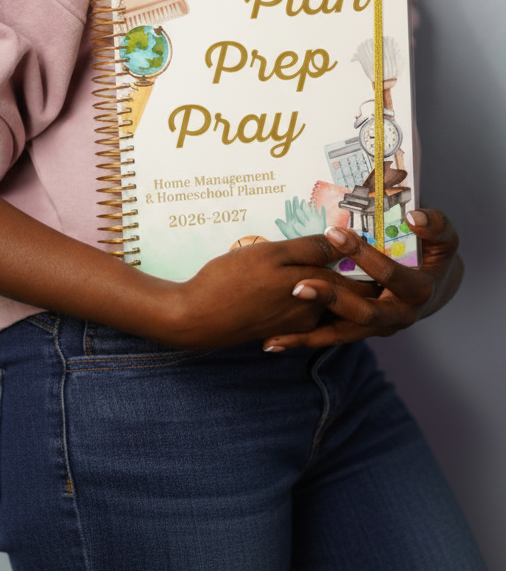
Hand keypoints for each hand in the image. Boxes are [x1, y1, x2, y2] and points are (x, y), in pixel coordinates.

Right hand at [165, 234, 356, 349]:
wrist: (197, 319)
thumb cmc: (231, 280)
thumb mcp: (271, 254)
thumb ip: (310, 249)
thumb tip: (342, 240)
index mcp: (316, 289)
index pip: (356, 274)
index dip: (366, 258)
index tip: (374, 245)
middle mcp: (313, 311)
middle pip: (345, 293)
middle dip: (356, 276)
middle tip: (363, 258)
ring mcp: (296, 324)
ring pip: (324, 302)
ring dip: (329, 287)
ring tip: (326, 266)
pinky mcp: (280, 329)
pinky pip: (303, 311)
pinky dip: (307, 299)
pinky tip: (295, 287)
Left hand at [261, 208, 462, 351]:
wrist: (436, 287)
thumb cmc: (434, 255)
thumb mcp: (443, 237)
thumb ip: (435, 224)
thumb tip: (414, 216)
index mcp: (418, 291)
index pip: (390, 275)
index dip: (363, 255)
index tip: (333, 234)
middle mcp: (399, 316)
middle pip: (363, 312)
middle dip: (330, 299)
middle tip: (298, 286)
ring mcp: (379, 328)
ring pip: (342, 333)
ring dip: (309, 334)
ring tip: (274, 334)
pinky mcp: (361, 332)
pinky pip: (331, 337)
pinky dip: (303, 340)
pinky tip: (272, 341)